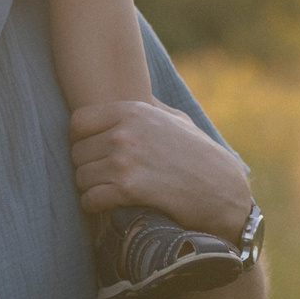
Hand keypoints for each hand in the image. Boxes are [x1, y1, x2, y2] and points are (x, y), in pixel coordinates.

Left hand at [70, 101, 252, 242]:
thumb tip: (134, 92)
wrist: (222, 190)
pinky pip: (89, 199)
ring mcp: (125, 162)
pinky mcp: (128, 190)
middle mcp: (125, 133)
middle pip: (77, 152)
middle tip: (102, 177)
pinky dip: (94, 205)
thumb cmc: (200, 155)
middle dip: (87, 166)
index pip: (78, 121)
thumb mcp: (178, 120)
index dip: (80, 138)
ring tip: (106, 191)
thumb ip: (151, 107)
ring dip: (90, 188)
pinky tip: (107, 206)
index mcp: (133, 111)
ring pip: (80, 177)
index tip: (91, 150)